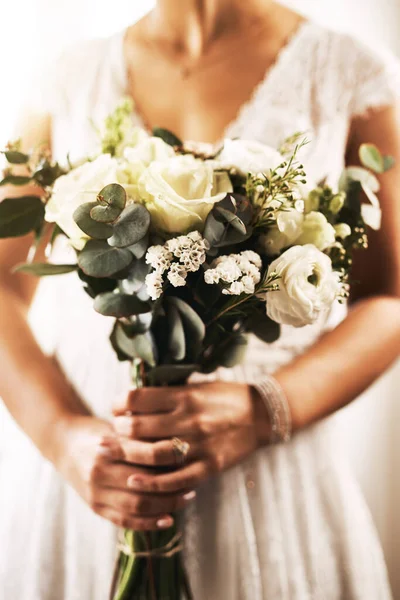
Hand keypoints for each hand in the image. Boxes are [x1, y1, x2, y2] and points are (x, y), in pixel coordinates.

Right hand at [54, 415, 196, 529]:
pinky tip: (168, 519)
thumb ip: (141, 436)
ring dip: (166, 505)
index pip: (145, 454)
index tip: (189, 454)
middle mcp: (99, 472)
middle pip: (143, 484)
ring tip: (187, 498)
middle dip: (172, 485)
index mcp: (106, 447)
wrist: (64, 444)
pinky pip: (125, 521)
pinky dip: (149, 523)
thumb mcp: (117, 426)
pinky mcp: (96, 508)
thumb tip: (178, 445)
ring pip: (137, 506)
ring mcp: (96, 493)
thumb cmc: (98, 431)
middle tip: (194, 482)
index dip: (170, 456)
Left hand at [112, 382, 269, 494]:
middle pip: (139, 427)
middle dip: (118, 430)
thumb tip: (136, 398)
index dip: (120, 403)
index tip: (116, 407)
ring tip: (116, 452)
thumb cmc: (225, 397)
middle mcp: (188, 419)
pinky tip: (134, 481)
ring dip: (128, 454)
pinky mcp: (208, 466)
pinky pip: (175, 479)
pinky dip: (152, 483)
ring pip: (152, 454)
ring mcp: (198, 445)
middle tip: (112, 432)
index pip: (139, 398)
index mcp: (184, 395)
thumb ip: (169, 393)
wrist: (261, 415)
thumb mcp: (197, 386)